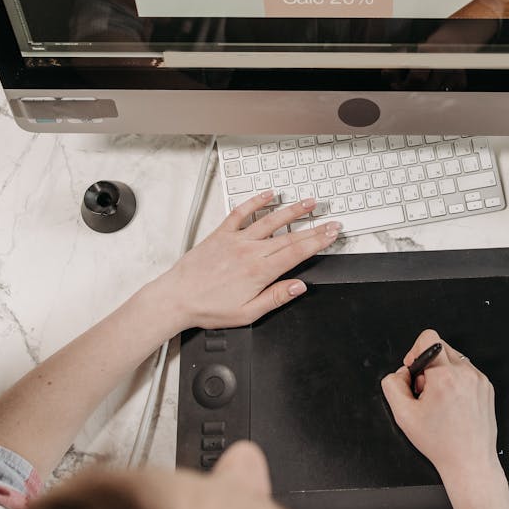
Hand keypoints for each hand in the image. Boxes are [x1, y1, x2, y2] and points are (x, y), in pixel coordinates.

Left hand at [153, 191, 338, 330]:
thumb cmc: (208, 308)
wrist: (176, 298)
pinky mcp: (221, 234)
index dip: (318, 241)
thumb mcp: (247, 313)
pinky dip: (255, 202)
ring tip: (308, 203)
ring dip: (292, 210)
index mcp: (259, 272)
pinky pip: (241, 213)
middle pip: (290, 236)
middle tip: (330, 221)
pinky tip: (268, 195)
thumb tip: (298, 287)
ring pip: (270, 220)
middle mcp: (250, 252)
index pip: (297, 252)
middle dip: (314, 228)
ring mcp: (236, 240)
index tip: (331, 234)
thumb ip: (276, 298)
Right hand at [381, 329, 499, 482]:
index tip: (415, 370)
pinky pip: (466, 371)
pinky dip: (456, 381)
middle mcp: (465, 373)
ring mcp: (479, 379)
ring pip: (453, 359)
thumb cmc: (441, 443)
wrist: (470, 461)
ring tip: (440, 399)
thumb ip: (393, 386)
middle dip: (427, 365)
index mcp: (444, 377)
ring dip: (442, 372)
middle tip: (426, 390)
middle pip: (440, 346)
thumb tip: (399, 373)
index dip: (415, 352)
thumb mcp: (403, 415)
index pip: (428, 338)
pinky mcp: (487, 386)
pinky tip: (453, 403)